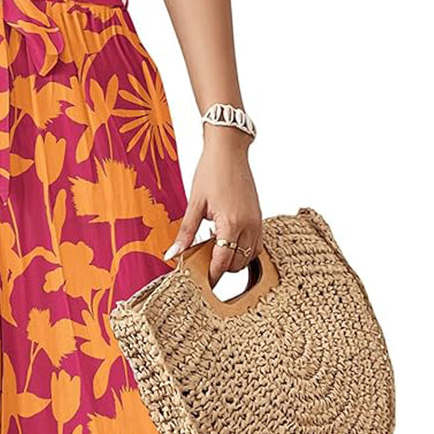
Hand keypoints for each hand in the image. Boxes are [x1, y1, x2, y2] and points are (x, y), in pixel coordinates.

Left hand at [166, 129, 261, 283]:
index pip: (223, 263)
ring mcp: (257, 222)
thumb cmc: (211, 172)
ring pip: (250, 257)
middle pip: (237, 264)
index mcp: (231, 224)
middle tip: (203, 262)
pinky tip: (227, 240)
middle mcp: (249, 225)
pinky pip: (256, 244)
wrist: (229, 150)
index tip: (201, 283)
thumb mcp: (194, 204)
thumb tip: (173, 255)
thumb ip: (185, 233)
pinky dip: (243, 249)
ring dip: (233, 259)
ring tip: (215, 247)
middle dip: (221, 268)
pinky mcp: (259, 217)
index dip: (212, 276)